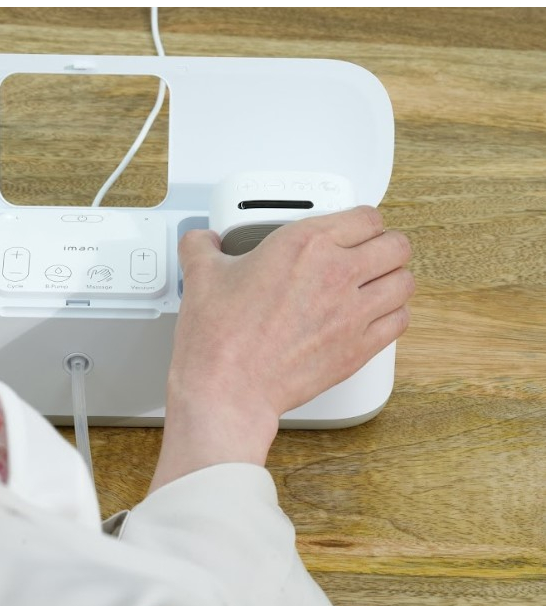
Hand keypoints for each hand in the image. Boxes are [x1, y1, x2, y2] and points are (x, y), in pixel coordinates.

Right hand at [150, 206, 413, 490]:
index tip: (353, 230)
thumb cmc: (219, 337)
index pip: (366, 217)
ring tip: (378, 283)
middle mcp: (337, 273)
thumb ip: (203, 247)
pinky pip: (400, 320)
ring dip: (394, 279)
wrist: (229, 388)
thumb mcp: (200, 276)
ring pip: (405, 282)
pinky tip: (376, 316)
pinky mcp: (359, 348)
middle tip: (369, 254)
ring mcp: (353, 313)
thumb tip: (202, 242)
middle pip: (395, 246)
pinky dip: (393, 315)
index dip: (362, 222)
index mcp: (304, 244)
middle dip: (384, 247)